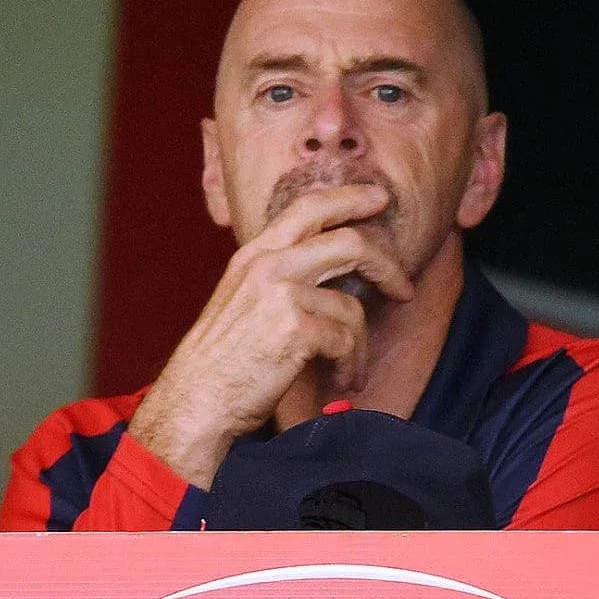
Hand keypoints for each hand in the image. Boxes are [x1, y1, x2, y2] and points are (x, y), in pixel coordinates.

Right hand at [127, 184, 414, 487]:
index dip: (349, 199)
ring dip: (361, 344)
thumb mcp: (242, 300)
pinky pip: (346, 340)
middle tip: (403, 287)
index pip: (308, 208)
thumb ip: (277, 277)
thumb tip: (328, 272)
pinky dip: (351, 364)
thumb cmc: (221, 360)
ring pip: (351, 306)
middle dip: (386, 264)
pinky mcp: (295, 328)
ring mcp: (281, 294)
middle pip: (349, 243)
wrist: (195, 400)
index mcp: (254, 255)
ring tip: (352, 368)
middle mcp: (268, 265)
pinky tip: (342, 380)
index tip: (378, 199)